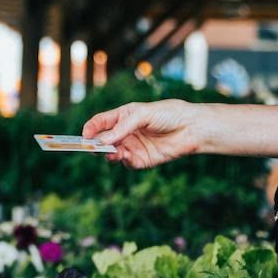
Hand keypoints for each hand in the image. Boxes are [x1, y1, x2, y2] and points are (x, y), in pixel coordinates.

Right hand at [82, 99, 203, 168]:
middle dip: (96, 144)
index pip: (100, 123)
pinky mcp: (142, 159)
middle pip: (103, 140)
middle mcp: (125, 132)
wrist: (191, 128)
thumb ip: (122, 127)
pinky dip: (122, 161)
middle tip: (92, 148)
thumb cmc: (168, 114)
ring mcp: (132, 146)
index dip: (90, 129)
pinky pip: (127, 163)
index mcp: (123, 116)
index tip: (85, 136)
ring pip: (112, 153)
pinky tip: (124, 156)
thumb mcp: (142, 114)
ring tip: (111, 152)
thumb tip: (102, 141)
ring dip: (108, 154)